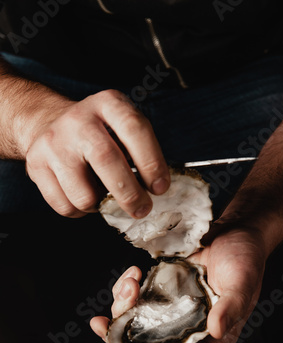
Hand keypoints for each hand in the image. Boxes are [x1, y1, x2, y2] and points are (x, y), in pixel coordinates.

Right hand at [25, 90, 169, 216]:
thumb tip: (155, 190)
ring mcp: (54, 143)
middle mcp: (79, 120)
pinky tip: (84, 198)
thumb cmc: (96, 132)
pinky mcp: (36, 164)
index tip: (160, 188)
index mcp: (108, 104)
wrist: (46, 122)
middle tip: (142, 209)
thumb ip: (138, 152)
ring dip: (100, 206)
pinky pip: (65, 206)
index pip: (134, 129)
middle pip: (107, 161)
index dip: (152, 163)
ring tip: (105, 198)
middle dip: (130, 194)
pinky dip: (80, 212)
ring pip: (83, 195)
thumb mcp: (120, 127)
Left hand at [90, 226, 266, 342]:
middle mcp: (190, 325)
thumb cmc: (246, 256)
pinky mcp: (164, 289)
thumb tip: (216, 331)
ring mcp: (174, 307)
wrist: (236, 229)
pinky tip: (133, 274)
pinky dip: (129, 288)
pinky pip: (139, 296)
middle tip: (103, 322)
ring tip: (129, 282)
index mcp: (212, 334)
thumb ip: (231, 307)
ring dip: (124, 305)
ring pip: (139, 319)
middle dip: (123, 335)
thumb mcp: (242, 281)